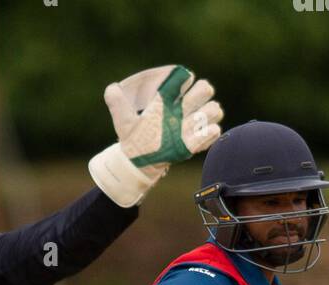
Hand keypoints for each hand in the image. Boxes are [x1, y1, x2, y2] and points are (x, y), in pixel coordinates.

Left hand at [89, 65, 222, 207]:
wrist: (139, 162)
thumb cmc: (134, 138)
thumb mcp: (123, 120)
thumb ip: (116, 102)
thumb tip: (112, 88)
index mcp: (168, 98)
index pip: (186, 78)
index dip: (183, 80)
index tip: (172, 91)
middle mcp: (183, 109)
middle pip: (206, 89)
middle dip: (200, 94)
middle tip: (184, 108)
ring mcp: (192, 125)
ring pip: (215, 109)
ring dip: (207, 115)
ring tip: (189, 126)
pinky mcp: (196, 142)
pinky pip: (215, 133)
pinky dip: (208, 135)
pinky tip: (192, 141)